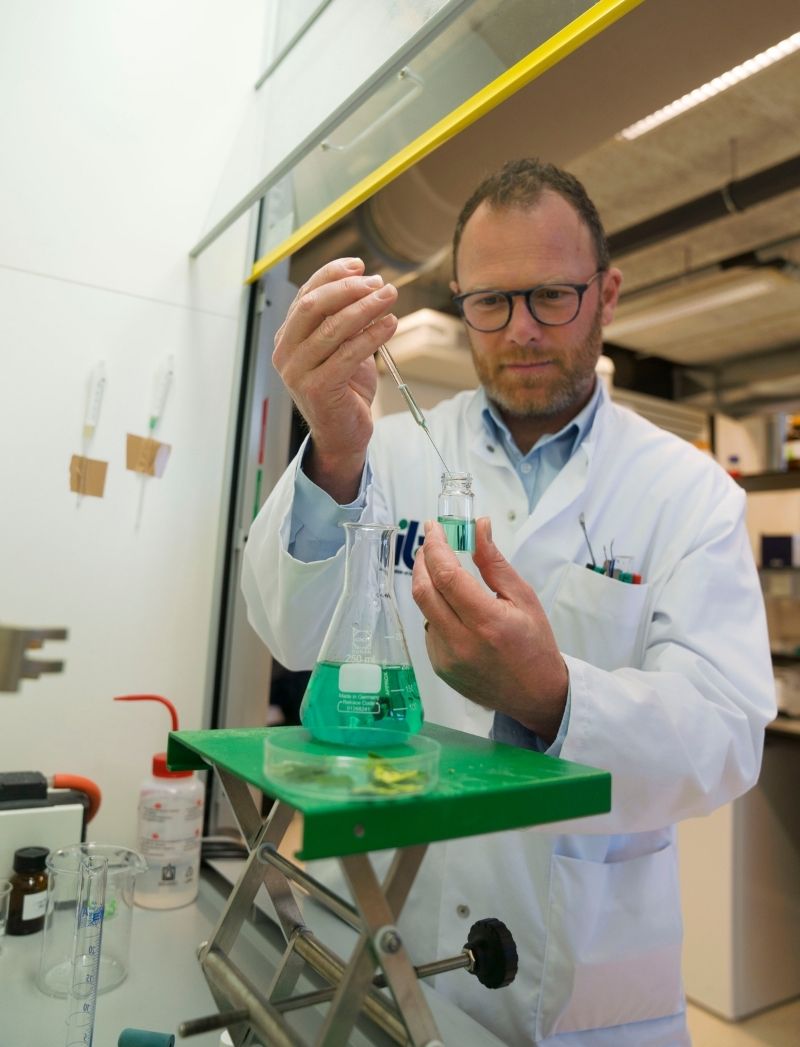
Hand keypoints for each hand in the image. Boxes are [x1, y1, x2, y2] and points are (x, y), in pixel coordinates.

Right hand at [273, 257, 398, 502]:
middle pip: (313, 306)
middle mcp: (286, 353)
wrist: (343, 435)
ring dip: (365, 308)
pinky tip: (391, 323)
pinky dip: (372, 335)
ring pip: (332, 328)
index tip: (360, 265)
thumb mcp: (342, 347)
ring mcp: (298, 372)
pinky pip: (347, 354)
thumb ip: (344, 319)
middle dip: (349, 288)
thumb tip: (366, 282)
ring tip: (391, 296)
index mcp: (288, 338)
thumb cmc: (344, 390)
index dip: (332, 274)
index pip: (306, 294)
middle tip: (379, 283)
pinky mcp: (318, 389)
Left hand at [412, 518, 568, 742]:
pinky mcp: (439, 667)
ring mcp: (446, 658)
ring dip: (430, 586)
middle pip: (424, 592)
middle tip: (431, 544)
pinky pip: (429, 629)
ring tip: (447, 575)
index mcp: (487, 623)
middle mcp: (461, 643)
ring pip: (424, 610)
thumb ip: (495, 563)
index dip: (435, 548)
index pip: (447, 577)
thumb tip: (479, 526)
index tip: (434, 528)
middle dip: (422, 561)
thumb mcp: (524, 598)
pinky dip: (436, 611)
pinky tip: (456, 612)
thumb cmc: (535, 644)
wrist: (535, 695)